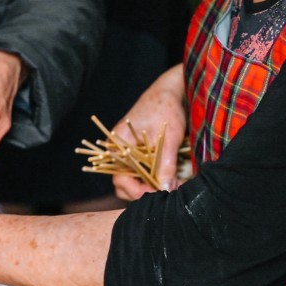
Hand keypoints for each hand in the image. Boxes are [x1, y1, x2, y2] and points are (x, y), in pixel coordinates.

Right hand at [111, 64, 186, 199]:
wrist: (169, 91)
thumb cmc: (165, 109)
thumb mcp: (168, 138)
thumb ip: (166, 164)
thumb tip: (166, 189)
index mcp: (116, 146)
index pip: (119, 178)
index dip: (137, 191)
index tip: (157, 194)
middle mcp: (117, 152)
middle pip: (123, 184)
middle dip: (143, 193)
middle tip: (166, 194)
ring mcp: (126, 154)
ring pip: (132, 181)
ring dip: (148, 188)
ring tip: (169, 187)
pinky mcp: (137, 154)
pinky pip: (139, 173)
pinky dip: (152, 179)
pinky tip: (168, 179)